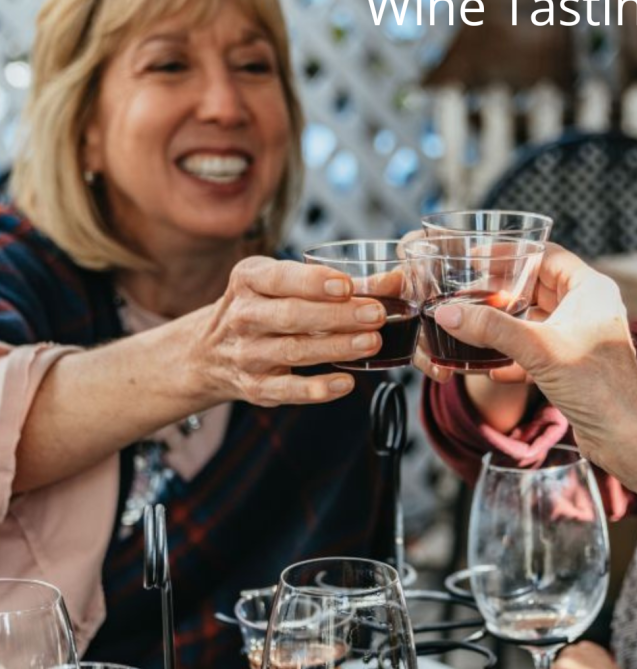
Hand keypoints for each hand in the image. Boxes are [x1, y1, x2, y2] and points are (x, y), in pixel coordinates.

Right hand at [192, 256, 387, 405]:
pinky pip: (287, 390)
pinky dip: (317, 389)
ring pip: (293, 351)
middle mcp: (242, 316)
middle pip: (291, 316)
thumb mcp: (285, 284)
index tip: (346, 285)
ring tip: (372, 343)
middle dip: (336, 315)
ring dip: (336, 348)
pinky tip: (345, 383)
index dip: (313, 282)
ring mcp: (247, 354)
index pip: (279, 278)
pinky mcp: (254, 387)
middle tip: (376, 314)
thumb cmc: (263, 308)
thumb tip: (395, 281)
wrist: (208, 352)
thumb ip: (341, 284)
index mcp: (249, 279)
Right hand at [431, 244, 636, 467]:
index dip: (510, 253)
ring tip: (472, 324)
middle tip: (467, 292)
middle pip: (536, 286)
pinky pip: (536, 348)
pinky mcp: (572, 363)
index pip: (545, 256)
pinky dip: (514, 354)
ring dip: (504, 324)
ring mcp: (580, 336)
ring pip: (533, 319)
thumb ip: (492, 328)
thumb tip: (449, 314)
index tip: (477, 256)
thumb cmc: (599, 387)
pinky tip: (490, 367)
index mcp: (590, 290)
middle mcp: (587, 308)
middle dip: (501, 291)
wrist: (626, 437)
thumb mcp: (539, 350)